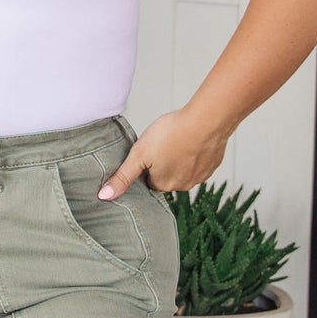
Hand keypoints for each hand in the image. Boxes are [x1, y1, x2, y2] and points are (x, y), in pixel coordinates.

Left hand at [97, 105, 231, 198]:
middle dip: (164, 163)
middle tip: (163, 144)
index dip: (147, 166)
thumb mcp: (139, 154)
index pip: (149, 181)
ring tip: (177, 140)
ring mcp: (200, 176)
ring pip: (185, 169)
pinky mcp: (213, 164)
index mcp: (163, 184)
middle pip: (168, 176)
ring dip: (181, 158)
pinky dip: (196, 152)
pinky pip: (201, 161)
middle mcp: (183, 186)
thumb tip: (103, 196)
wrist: (207, 121)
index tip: (148, 154)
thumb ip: (122, 176)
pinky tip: (193, 139)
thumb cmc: (172, 133)